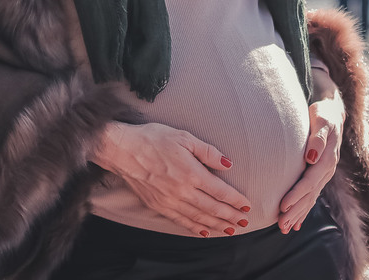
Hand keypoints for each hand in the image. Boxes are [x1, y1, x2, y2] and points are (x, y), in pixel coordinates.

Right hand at [91, 122, 253, 237]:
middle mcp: (183, 191)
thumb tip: (228, 164)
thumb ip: (207, 151)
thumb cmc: (151, 139)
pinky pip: (181, 221)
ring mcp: (170, 201)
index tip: (247, 205)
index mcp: (191, 173)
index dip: (236, 200)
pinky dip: (195, 228)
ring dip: (217, 225)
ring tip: (230, 229)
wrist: (121, 149)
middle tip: (244, 221)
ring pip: (199, 218)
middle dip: (231, 216)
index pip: (221, 191)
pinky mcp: (158, 205)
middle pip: (213, 208)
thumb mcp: (183, 136)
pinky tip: (204, 231)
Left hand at [278, 95, 345, 232]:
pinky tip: (296, 223)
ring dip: (298, 214)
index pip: (309, 182)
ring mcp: (324, 174)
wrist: (333, 112)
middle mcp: (327, 170)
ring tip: (285, 228)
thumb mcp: (321, 121)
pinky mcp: (320, 175)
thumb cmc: (322, 115)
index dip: (296, 195)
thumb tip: (311, 157)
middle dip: (295, 211)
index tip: (282, 206)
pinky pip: (312, 195)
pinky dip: (304, 209)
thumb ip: (317, 138)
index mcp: (327, 160)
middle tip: (281, 225)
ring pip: (310, 198)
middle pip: (309, 195)